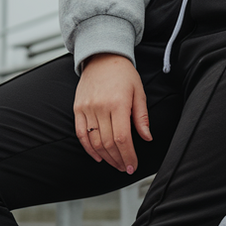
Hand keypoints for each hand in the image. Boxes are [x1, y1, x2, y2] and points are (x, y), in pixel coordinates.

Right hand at [74, 53, 152, 172]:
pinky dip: (88, 148)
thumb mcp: (139, 92)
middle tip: (125, 167)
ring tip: (115, 163)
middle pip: (108, 143)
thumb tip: (147, 137)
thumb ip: (142, 117)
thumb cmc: (123, 74)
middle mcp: (100, 107)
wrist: (102, 57)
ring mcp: (87, 108)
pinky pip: (80, 134)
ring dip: (105, 157)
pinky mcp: (78, 109)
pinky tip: (98, 156)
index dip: (128, 156)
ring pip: (94, 141)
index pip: (122, 138)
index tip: (132, 166)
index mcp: (118, 104)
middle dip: (118, 159)